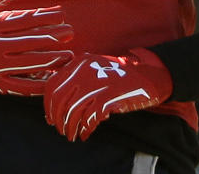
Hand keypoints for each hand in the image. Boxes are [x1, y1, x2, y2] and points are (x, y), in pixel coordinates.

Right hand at [0, 0, 72, 94]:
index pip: (24, 20)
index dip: (45, 17)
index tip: (62, 14)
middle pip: (31, 41)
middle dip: (53, 37)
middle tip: (71, 33)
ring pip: (28, 63)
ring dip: (50, 59)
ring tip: (67, 55)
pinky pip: (18, 86)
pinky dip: (36, 85)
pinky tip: (51, 81)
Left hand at [43, 47, 172, 140]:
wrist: (150, 75)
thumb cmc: (121, 75)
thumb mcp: (96, 68)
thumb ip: (77, 80)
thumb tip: (56, 106)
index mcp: (79, 63)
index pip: (52, 86)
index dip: (48, 106)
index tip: (50, 118)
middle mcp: (84, 71)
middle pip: (59, 101)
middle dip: (58, 120)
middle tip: (62, 130)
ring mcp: (96, 83)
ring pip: (72, 112)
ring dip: (70, 128)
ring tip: (73, 135)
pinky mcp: (109, 97)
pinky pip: (89, 118)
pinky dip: (85, 129)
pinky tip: (86, 134)